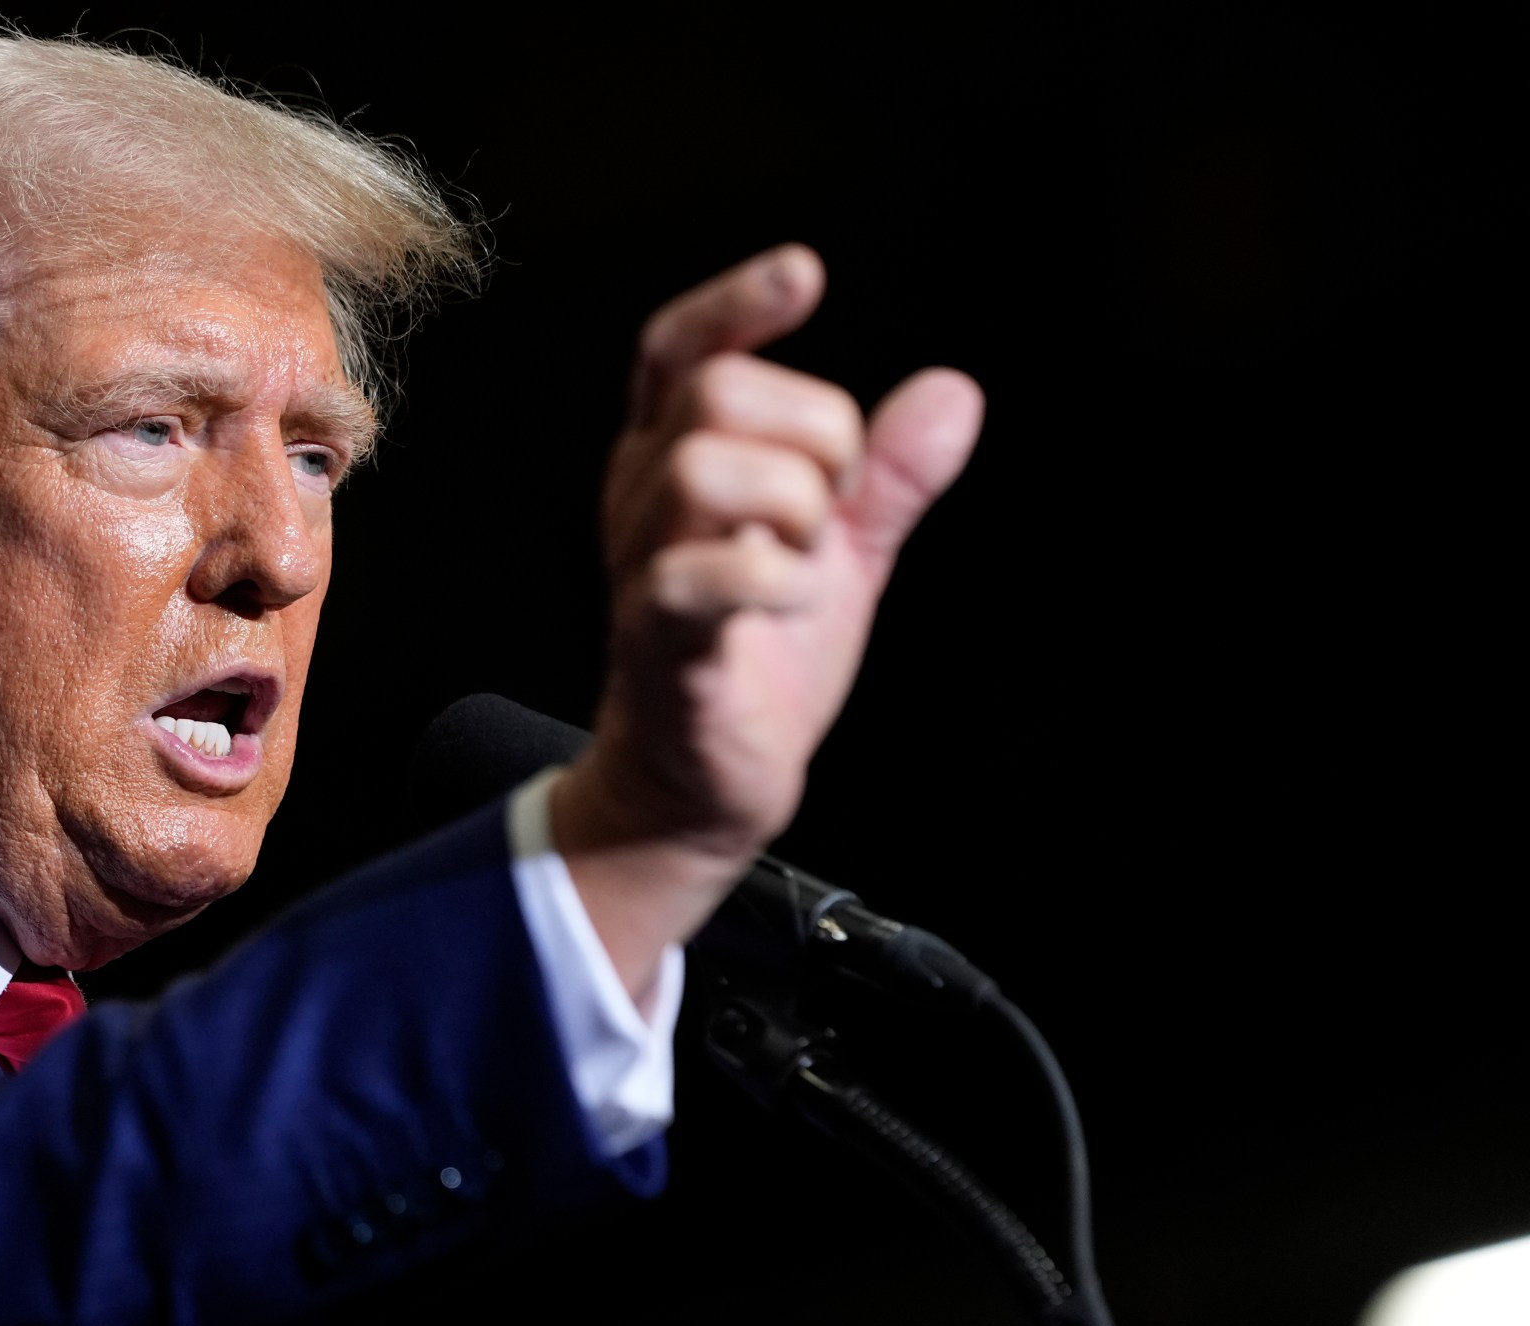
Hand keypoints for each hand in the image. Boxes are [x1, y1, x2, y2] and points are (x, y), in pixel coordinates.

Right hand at [550, 245, 984, 1000]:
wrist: (707, 781)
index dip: (736, 302)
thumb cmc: (757, 656)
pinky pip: (694, 575)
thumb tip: (954, 393)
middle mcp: (643, 499)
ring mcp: (641, 566)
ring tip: (803, 562)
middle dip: (811, 432)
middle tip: (831, 508)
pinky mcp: (657, 639)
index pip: (681, 351)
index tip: (805, 274)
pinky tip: (795, 600)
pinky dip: (769, 576)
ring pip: (702, 467)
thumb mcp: (839, 550)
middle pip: (715, 393)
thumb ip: (890, 476)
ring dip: (791, 505)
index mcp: (674, 463)